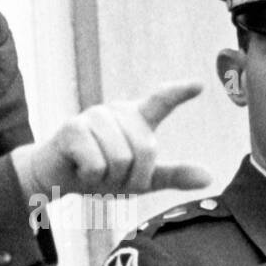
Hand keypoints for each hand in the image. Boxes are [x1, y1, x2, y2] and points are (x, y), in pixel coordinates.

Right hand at [14, 81, 211, 199]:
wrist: (56, 178)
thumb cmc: (100, 174)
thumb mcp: (140, 179)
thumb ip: (173, 176)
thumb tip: (209, 178)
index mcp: (136, 119)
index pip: (161, 102)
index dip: (179, 93)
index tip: (199, 86)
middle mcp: (117, 111)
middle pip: (147, 149)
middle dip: (132, 177)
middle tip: (111, 176)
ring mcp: (94, 116)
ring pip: (121, 159)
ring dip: (108, 179)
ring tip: (94, 171)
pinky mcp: (72, 128)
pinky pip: (97, 164)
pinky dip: (90, 177)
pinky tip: (79, 168)